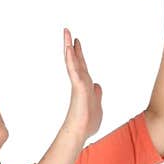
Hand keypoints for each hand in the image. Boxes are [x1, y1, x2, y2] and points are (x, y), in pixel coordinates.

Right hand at [63, 27, 102, 141]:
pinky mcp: (78, 87)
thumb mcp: (97, 103)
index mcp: (85, 85)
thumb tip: (97, 85)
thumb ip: (96, 93)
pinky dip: (71, 59)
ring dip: (69, 47)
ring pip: (73, 62)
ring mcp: (78, 84)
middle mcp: (80, 82)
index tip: (76, 43)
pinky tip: (69, 49)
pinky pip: (74, 70)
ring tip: (67, 34)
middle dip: (71, 46)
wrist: (81, 132)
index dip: (78, 54)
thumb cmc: (87, 123)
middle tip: (67, 31)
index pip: (81, 66)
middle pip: (75, 60)